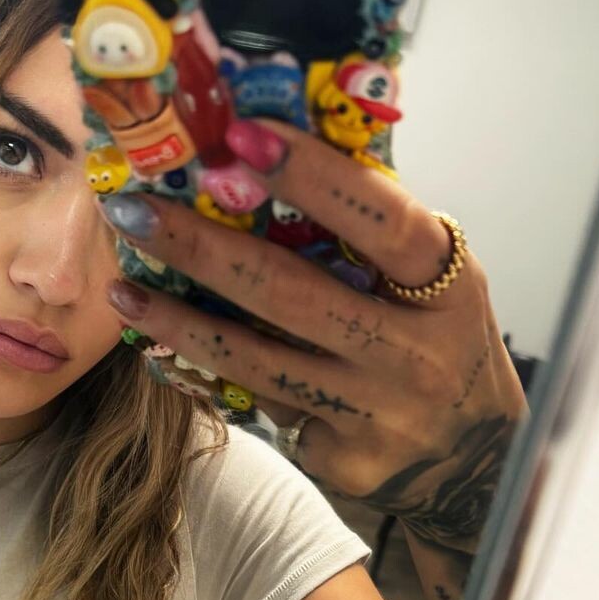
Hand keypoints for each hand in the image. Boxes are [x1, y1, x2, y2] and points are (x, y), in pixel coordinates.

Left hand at [94, 116, 528, 555]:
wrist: (474, 464)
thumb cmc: (437, 346)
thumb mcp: (436, 287)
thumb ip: (377, 239)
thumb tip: (273, 158)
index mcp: (448, 288)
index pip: (383, 222)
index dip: (314, 177)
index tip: (240, 135)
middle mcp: (417, 354)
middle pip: (294, 294)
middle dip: (203, 248)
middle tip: (134, 212)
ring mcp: (380, 415)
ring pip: (260, 362)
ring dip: (180, 323)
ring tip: (124, 291)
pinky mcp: (346, 462)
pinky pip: (264, 408)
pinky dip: (214, 377)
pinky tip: (167, 353)